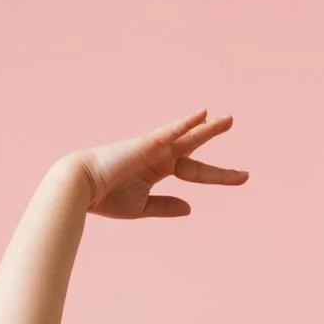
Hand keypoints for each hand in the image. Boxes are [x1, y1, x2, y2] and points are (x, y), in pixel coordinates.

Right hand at [73, 107, 248, 219]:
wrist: (81, 188)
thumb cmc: (105, 198)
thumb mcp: (141, 207)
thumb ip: (165, 206)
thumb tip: (190, 208)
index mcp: (159, 171)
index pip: (196, 173)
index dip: (220, 176)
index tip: (243, 177)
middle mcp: (160, 156)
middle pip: (195, 152)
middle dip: (216, 148)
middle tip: (237, 140)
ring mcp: (154, 148)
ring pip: (187, 138)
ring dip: (208, 129)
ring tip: (228, 120)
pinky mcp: (146, 144)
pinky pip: (170, 131)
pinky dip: (186, 123)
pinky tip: (203, 115)